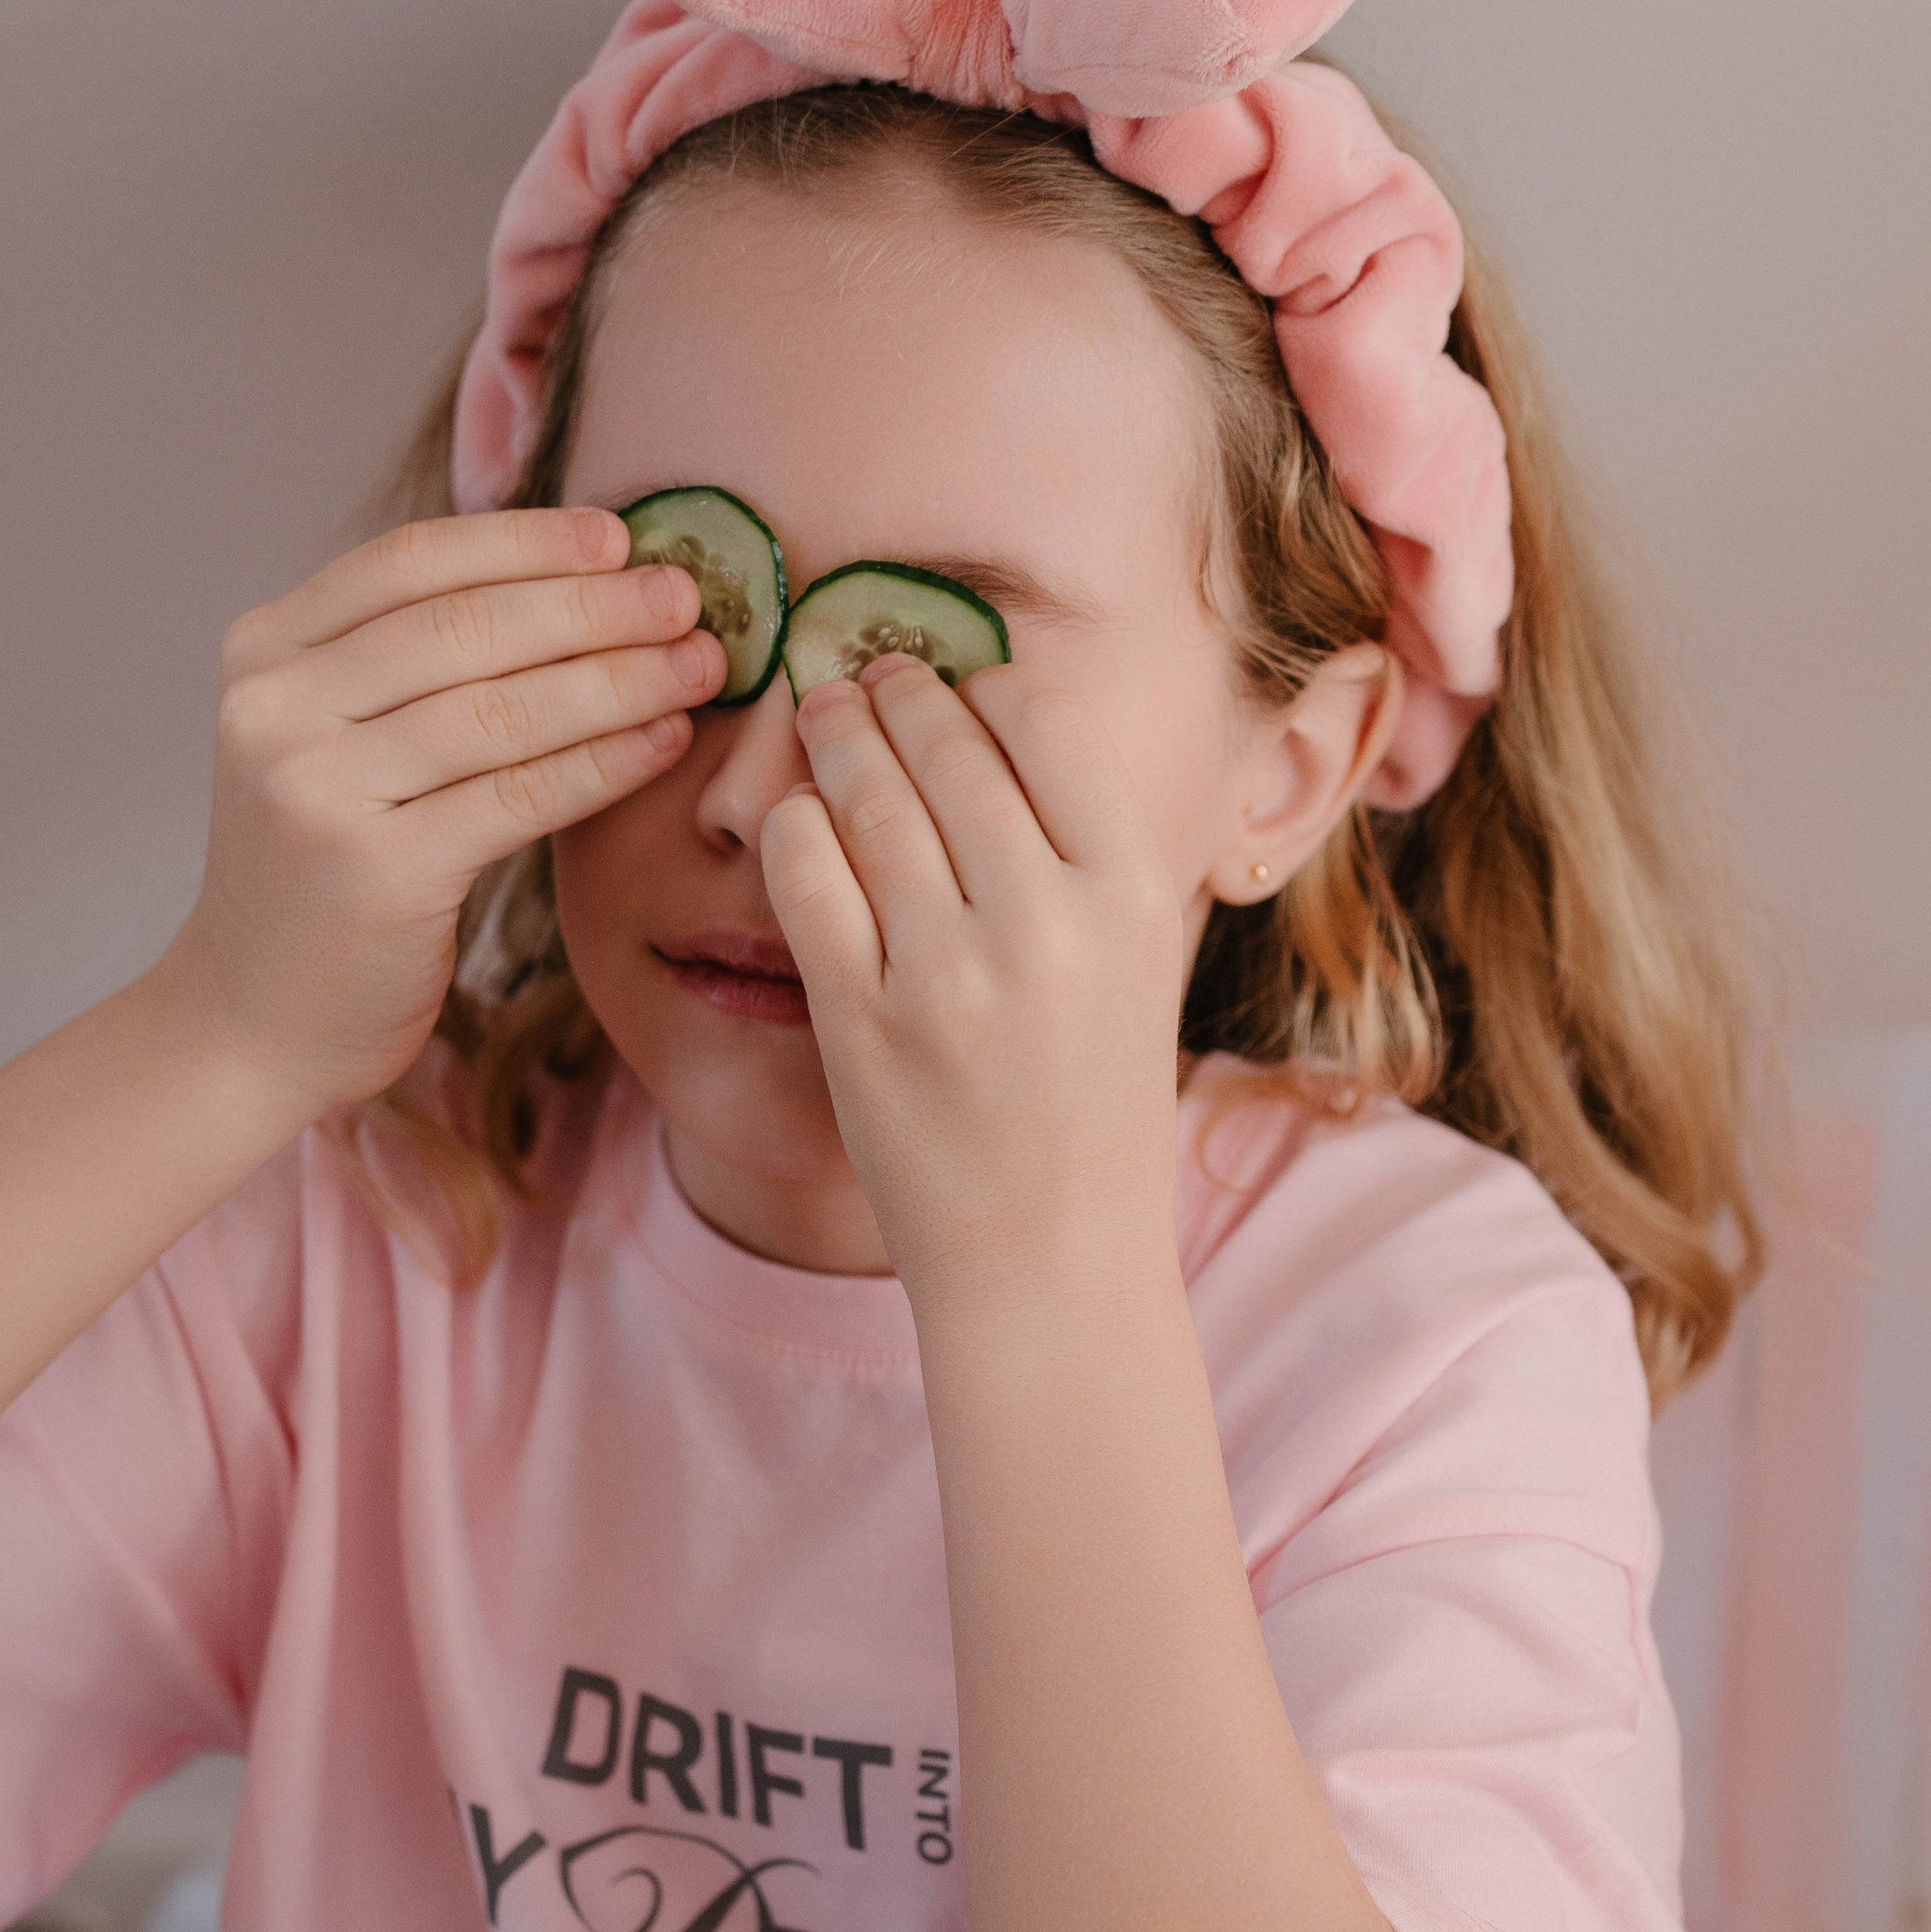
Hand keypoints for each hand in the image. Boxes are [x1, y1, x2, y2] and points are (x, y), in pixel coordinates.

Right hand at [154, 507, 724, 1118]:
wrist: (249, 1018)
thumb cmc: (318, 875)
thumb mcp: (327, 740)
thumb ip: (402, 664)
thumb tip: (569, 583)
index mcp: (264, 651)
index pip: (410, 562)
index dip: (525, 542)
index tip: (619, 536)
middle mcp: (277, 708)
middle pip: (466, 628)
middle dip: (592, 606)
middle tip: (686, 599)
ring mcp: (317, 789)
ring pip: (502, 710)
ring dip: (619, 680)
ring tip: (699, 666)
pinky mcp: (377, 871)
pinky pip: (519, 797)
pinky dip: (603, 763)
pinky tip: (662, 742)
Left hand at [760, 659, 1187, 1300]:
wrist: (1049, 1258)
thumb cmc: (1093, 1099)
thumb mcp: (1138, 959)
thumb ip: (1088, 849)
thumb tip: (1011, 715)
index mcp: (1130, 893)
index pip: (1043, 724)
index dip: (986, 685)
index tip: (957, 680)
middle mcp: (1044, 924)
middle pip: (945, 748)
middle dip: (894, 693)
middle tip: (864, 674)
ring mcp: (947, 976)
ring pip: (865, 799)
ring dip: (833, 739)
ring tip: (820, 717)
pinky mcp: (861, 1024)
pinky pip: (805, 878)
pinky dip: (792, 829)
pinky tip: (795, 820)